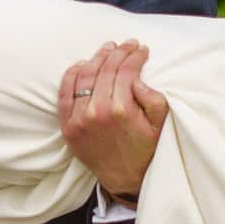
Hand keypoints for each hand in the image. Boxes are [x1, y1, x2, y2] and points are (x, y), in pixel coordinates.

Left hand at [57, 40, 169, 201]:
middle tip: (127, 44)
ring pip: (85, 76)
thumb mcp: (159, 125)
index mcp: (121, 110)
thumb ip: (153, 98)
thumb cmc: (145, 149)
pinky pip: (65, 92)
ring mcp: (78, 119)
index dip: (135, 56)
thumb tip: (136, 78)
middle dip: (119, 52)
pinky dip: (72, 74)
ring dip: (97, 58)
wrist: (124, 179)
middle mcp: (97, 112)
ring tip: (108, 49)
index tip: (142, 49)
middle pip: (106, 69)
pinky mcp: (67, 125)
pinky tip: (82, 64)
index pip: (126, 71)